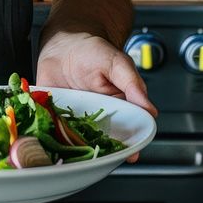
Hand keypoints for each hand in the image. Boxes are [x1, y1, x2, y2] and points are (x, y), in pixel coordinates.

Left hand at [36, 31, 157, 161]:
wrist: (63, 45)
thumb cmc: (93, 52)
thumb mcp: (117, 63)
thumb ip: (132, 84)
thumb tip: (150, 109)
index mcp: (119, 109)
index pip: (129, 132)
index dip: (131, 145)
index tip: (131, 155)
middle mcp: (98, 119)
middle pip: (104, 143)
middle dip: (103, 153)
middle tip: (101, 157)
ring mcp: (76, 121)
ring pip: (80, 143)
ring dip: (77, 151)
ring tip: (77, 157)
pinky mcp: (56, 118)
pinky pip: (55, 133)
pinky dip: (53, 139)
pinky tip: (52, 145)